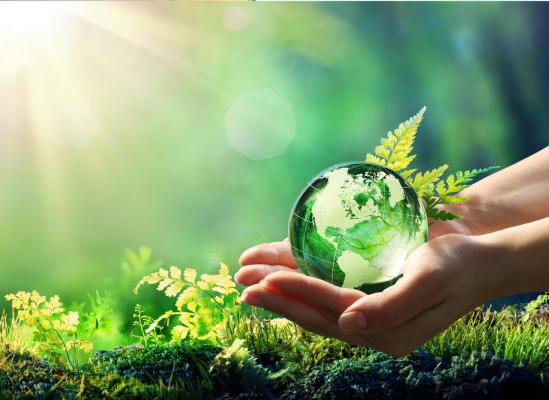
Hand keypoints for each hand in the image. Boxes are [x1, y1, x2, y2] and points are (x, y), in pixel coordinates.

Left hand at [235, 233, 501, 356]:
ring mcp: (366, 316)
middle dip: (277, 298)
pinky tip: (278, 278)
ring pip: (314, 306)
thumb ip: (390, 307)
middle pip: (314, 314)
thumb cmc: (456, 266)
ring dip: (281, 293)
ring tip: (247, 281)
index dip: (298, 293)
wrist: (477, 262)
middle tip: (241, 286)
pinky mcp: (364, 301)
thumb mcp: (428, 283)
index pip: (331, 310)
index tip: (265, 279)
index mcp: (386, 331)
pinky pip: (325, 296)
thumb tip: (348, 327)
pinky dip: (300, 286)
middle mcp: (370, 328)